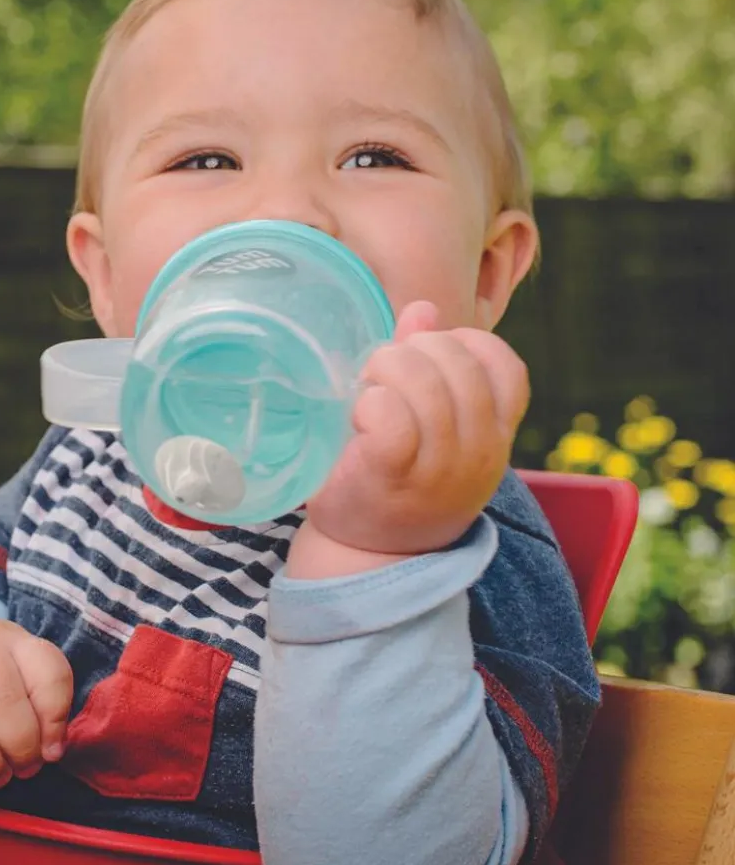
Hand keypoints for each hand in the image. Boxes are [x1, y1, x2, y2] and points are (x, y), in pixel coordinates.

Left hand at [298, 301, 528, 566]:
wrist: (371, 555)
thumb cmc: (400, 478)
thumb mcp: (431, 424)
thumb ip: (429, 363)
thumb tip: (423, 309)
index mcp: (495, 433)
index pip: (506, 366)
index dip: (463, 344)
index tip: (427, 360)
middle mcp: (480, 451)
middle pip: (457, 363)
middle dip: (411, 350)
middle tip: (380, 373)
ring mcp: (440, 468)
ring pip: (422, 384)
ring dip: (383, 372)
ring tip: (366, 391)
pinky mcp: (391, 475)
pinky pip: (390, 416)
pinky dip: (369, 403)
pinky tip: (359, 416)